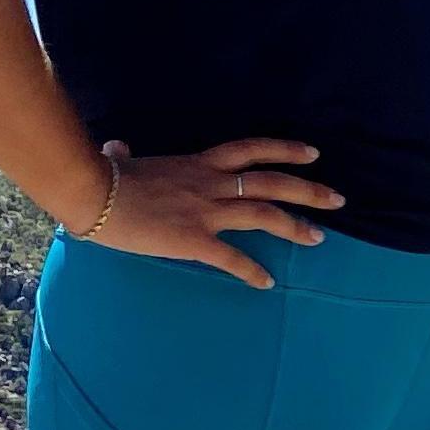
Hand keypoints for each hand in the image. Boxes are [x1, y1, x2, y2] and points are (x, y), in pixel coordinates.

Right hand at [82, 137, 345, 285]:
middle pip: (272, 182)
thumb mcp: (123, 161)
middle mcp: (211, 184)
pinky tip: (267, 282)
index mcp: (198, 164)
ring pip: (264, 214)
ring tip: (319, 237)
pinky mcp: (194, 240)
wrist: (91, 193)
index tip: (313, 154)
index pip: (251, 150)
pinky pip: (232, 258)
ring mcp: (206, 211)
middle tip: (338, 199)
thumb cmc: (102, 177)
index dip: (285, 150)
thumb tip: (117, 147)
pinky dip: (252, 271)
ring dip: (295, 226)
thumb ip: (126, 155)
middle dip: (309, 190)